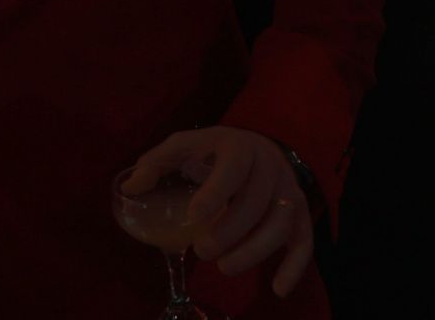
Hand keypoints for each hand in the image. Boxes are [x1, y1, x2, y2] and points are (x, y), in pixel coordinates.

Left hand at [122, 126, 312, 298]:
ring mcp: (288, 188)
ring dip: (254, 251)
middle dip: (229, 231)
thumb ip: (155, 163)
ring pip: (281, 223)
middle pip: (256, 202)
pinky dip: (295, 266)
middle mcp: (269, 165)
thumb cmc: (212, 149)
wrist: (256, 145)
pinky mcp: (300, 211)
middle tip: (201, 251)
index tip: (194, 216)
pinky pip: (304, 240)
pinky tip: (277, 288)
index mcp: (237, 145)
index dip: (215, 193)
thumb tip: (129, 188)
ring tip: (224, 268)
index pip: (231, 169)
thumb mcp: (183, 146)